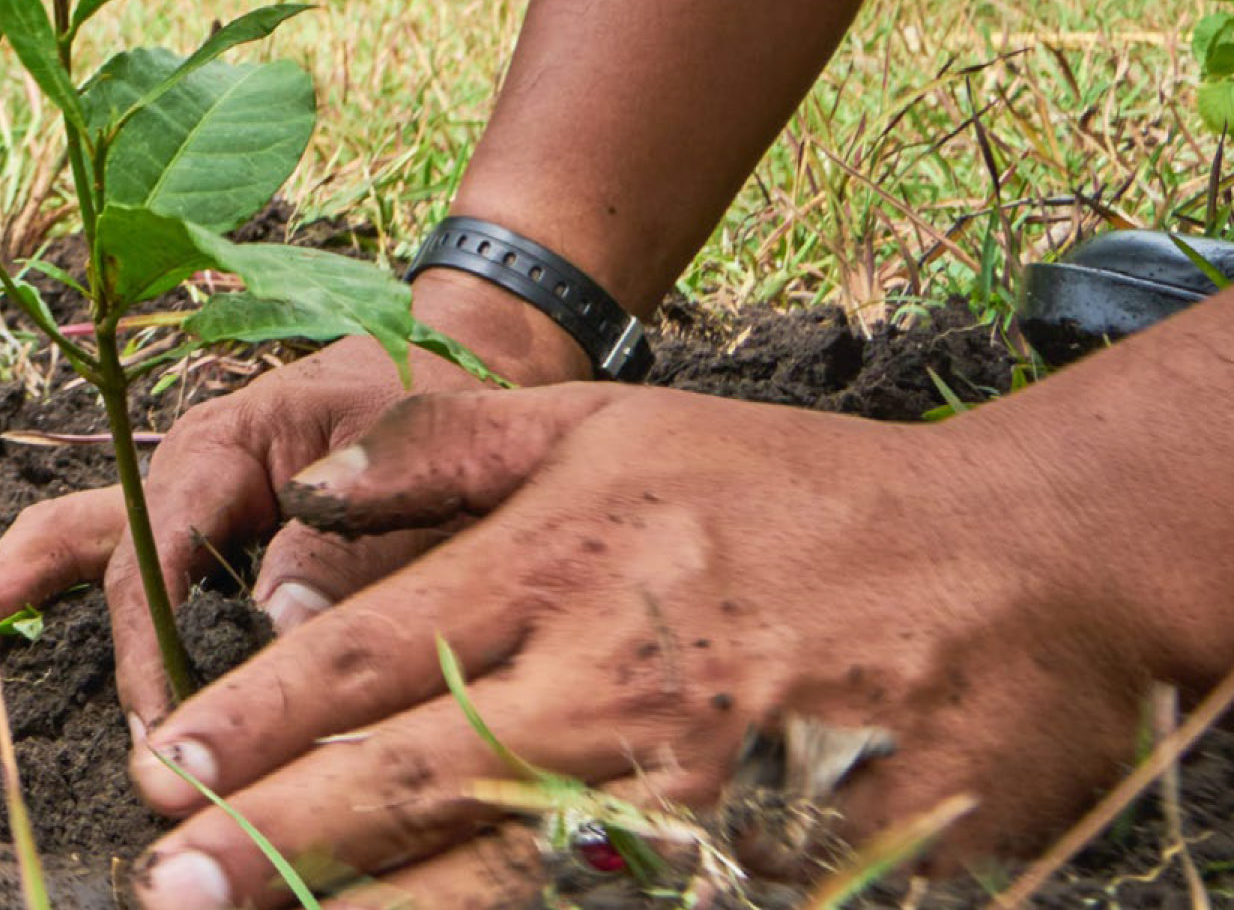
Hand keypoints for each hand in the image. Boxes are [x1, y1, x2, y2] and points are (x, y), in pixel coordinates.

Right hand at [0, 271, 590, 726]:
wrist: (447, 356)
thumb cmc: (427, 399)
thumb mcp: (404, 458)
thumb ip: (352, 541)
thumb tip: (280, 623)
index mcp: (226, 447)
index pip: (160, 554)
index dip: (153, 644)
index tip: (166, 724)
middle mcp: (191, 469)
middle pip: (110, 553)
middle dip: (84, 628)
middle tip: (90, 708)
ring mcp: (193, 490)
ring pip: (88, 537)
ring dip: (30, 582)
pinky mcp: (211, 515)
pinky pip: (122, 547)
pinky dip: (64, 575)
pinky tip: (16, 609)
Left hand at [125, 384, 1164, 908]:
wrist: (1018, 568)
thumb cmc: (813, 492)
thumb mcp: (632, 422)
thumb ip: (464, 445)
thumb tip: (316, 490)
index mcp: (568, 559)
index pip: (365, 654)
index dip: (249, 726)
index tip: (170, 772)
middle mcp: (610, 677)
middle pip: (399, 777)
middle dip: (267, 845)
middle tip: (165, 891)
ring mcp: (689, 785)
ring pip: (486, 873)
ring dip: (368, 903)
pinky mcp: (767, 864)